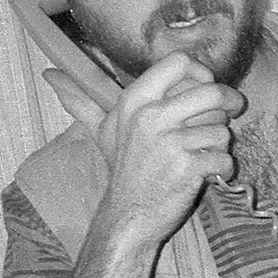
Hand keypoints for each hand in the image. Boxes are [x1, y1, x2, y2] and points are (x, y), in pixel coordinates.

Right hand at [48, 52, 243, 249]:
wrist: (128, 214)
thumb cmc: (123, 168)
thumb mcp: (101, 129)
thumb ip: (80, 100)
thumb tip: (48, 74)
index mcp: (134, 100)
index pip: (179, 62)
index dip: (202, 72)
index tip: (206, 87)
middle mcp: (150, 117)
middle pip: (212, 92)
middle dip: (228, 105)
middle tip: (229, 114)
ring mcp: (169, 142)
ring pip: (222, 129)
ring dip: (218, 145)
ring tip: (199, 154)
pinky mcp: (187, 167)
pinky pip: (223, 158)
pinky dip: (221, 169)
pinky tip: (203, 174)